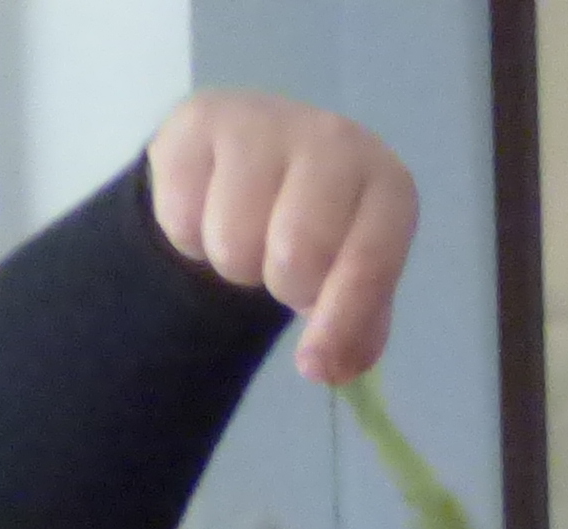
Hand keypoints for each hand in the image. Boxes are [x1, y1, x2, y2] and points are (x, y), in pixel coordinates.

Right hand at [145, 91, 419, 383]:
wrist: (257, 152)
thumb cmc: (319, 222)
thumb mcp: (351, 274)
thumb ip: (354, 329)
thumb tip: (329, 368)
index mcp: (386, 185)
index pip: (368, 264)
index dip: (338, 323)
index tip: (313, 364)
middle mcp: (332, 140)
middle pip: (294, 258)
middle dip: (282, 286)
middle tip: (282, 266)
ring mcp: (264, 122)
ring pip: (232, 243)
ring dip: (232, 262)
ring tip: (247, 232)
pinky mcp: (199, 120)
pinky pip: (181, 219)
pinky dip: (189, 236)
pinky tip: (209, 206)